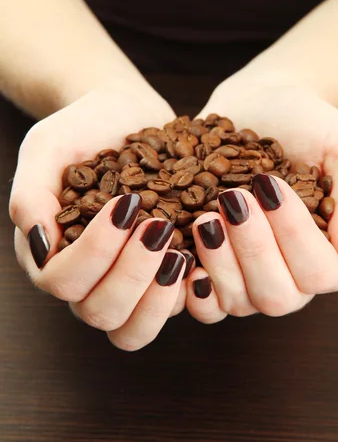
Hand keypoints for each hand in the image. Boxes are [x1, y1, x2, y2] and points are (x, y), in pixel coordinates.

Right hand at [9, 84, 190, 350]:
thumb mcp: (48, 148)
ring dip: (159, 297)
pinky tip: (203, 258)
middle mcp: (87, 278)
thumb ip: (31, 194)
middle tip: (159, 227)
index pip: (62, 281)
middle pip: (100, 313)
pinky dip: (189, 293)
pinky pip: (172, 309)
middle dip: (131, 275)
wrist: (125, 113)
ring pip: (134, 329)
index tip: (125, 206)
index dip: (94, 254)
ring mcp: (126, 282)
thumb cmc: (81, 128)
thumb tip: (40, 245)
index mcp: (51, 252)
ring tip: (180, 252)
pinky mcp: (161, 275)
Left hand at [185, 81, 337, 322]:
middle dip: (254, 249)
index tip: (271, 186)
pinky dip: (192, 289)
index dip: (295, 237)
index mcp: (330, 253)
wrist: (259, 103)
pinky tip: (182, 253)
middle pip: (278, 296)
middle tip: (233, 199)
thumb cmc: (309, 124)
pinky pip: (205, 306)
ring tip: (206, 216)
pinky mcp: (214, 271)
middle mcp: (292, 276)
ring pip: (240, 302)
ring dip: (220, 262)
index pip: (321, 274)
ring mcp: (250, 279)